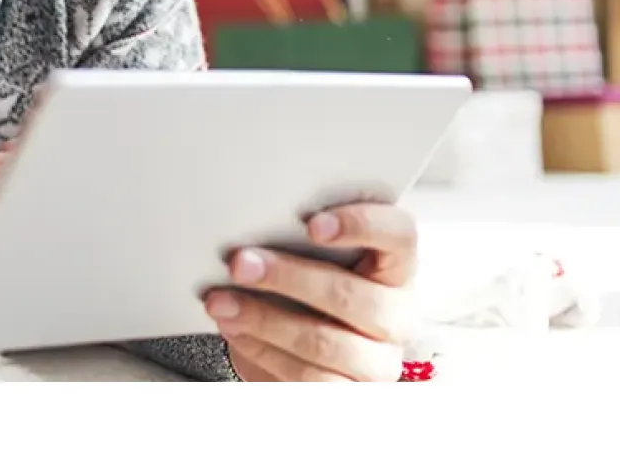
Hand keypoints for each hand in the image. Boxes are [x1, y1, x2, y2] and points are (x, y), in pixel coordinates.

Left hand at [205, 203, 418, 381]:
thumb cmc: (305, 290)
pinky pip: (307, 378)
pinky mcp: (350, 394)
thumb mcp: (307, 260)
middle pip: (353, 295)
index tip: (312, 224)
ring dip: (263, 320)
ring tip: (221, 302)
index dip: (362, 225)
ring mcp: (379, 362)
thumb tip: (250, 231)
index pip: (398, 235)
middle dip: (290, 277)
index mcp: (395, 267)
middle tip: (240, 264)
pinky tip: (235, 330)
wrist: (297, 350)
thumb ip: (295, 239)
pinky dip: (262, 350)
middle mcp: (396, 315)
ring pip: (324, 342)